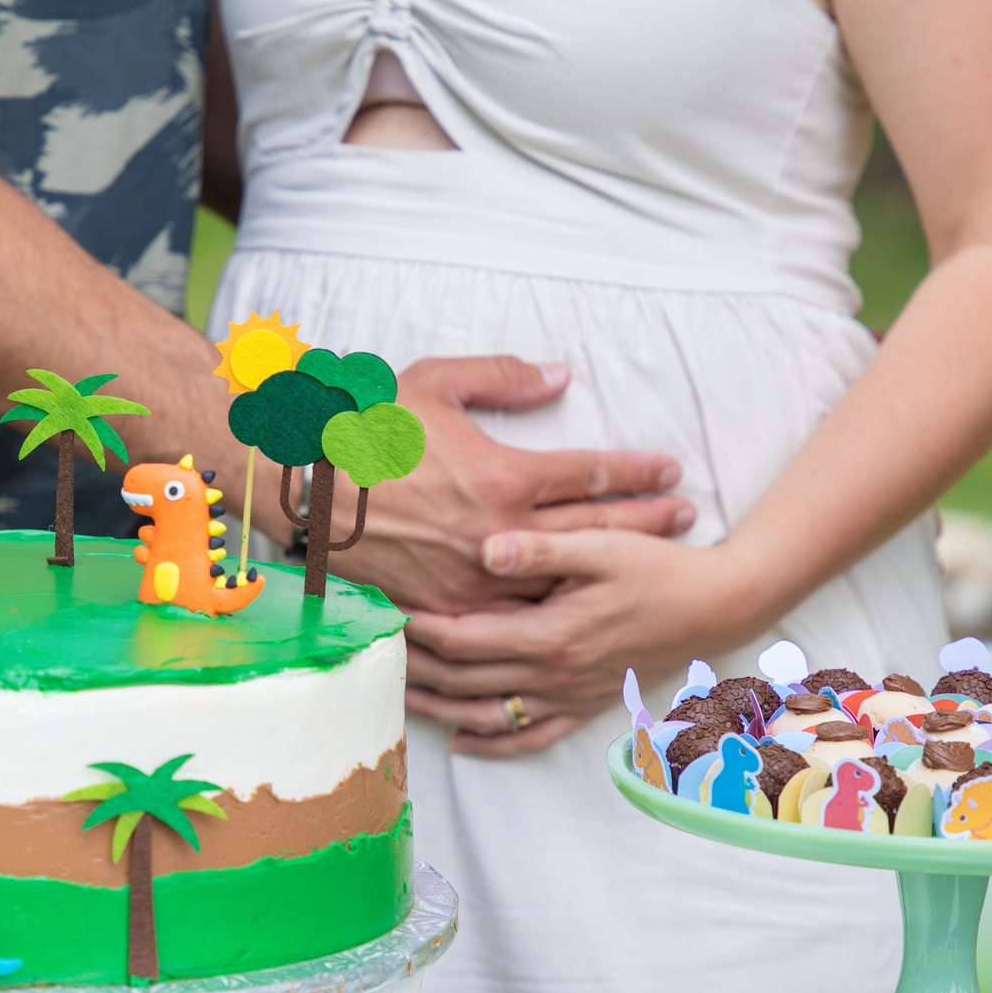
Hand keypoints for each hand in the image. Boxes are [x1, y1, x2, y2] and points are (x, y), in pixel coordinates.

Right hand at [321, 356, 693, 613]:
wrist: (305, 489)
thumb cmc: (366, 428)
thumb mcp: (434, 383)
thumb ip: (503, 378)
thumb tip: (559, 376)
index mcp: (503, 477)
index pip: (589, 474)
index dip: (636, 471)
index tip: (669, 468)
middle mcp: (500, 535)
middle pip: (594, 532)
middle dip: (646, 522)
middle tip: (686, 516)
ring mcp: (476, 579)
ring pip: (562, 580)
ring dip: (611, 570)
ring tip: (649, 564)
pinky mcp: (448, 609)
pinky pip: (511, 616)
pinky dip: (551, 610)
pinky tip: (578, 609)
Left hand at [404, 528, 779, 756]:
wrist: (717, 607)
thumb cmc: (658, 567)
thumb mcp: (601, 545)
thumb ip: (540, 548)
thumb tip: (483, 549)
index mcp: (549, 634)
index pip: (462, 638)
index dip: (417, 627)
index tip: (382, 610)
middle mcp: (552, 674)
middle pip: (464, 679)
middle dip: (414, 665)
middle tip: (372, 650)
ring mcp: (568, 696)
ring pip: (487, 714)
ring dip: (440, 707)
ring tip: (398, 695)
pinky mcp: (585, 705)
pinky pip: (531, 737)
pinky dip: (493, 743)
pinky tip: (462, 740)